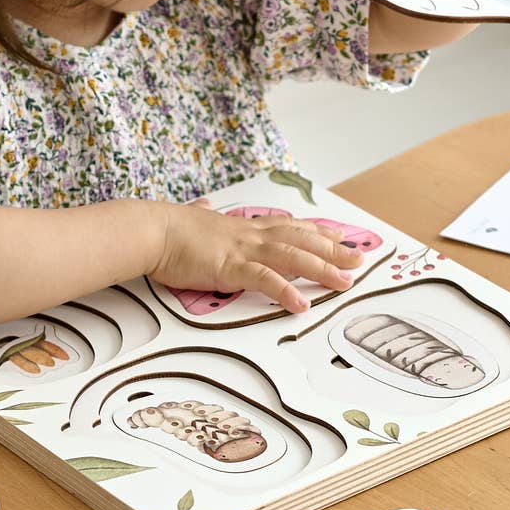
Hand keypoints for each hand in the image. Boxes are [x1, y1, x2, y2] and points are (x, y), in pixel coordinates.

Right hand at [150, 201, 360, 313]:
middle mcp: (250, 235)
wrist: (150, 230)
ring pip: (293, 257)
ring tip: (345, 283)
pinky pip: (264, 280)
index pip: (288, 226)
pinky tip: (302, 305)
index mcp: (243, 227)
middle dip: (332, 250)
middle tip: (358, 259)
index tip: (338, 235)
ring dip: (322, 270)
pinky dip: (286, 292)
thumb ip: (201, 213)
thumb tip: (200, 204)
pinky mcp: (230, 268)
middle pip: (301, 240)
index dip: (316, 231)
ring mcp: (243, 251)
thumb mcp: (191, 217)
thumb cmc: (167, 228)